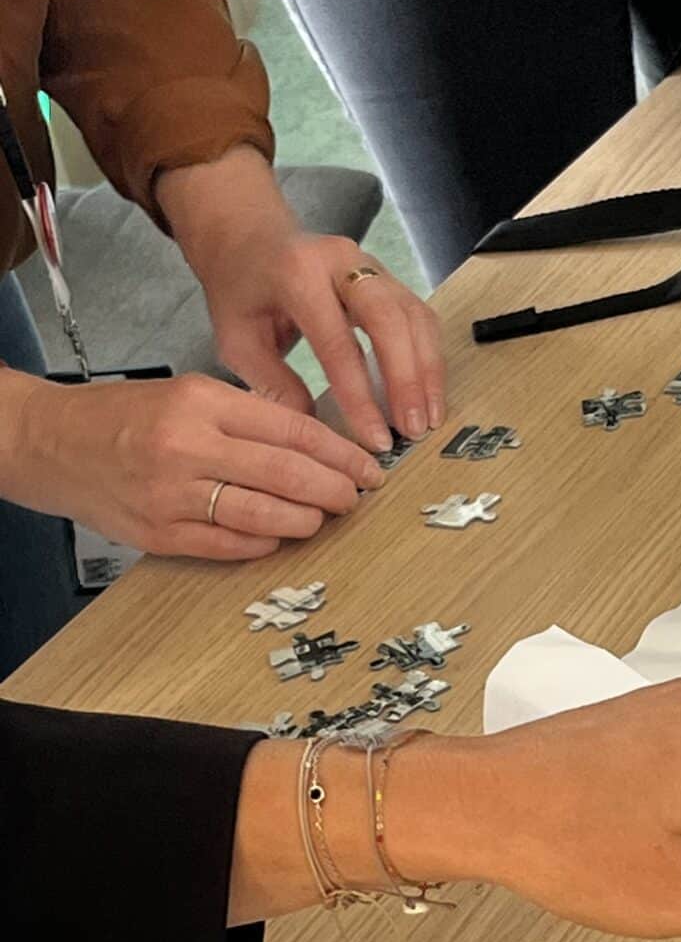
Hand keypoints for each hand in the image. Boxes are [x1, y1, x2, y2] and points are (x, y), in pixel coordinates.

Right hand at [0, 369, 383, 559]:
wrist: (51, 443)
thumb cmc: (125, 417)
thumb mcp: (189, 395)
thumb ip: (248, 418)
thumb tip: (317, 448)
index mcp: (201, 402)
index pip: (292, 429)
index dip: (339, 453)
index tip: (367, 468)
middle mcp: (188, 447)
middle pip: (286, 474)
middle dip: (333, 490)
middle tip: (356, 498)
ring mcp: (172, 495)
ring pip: (262, 516)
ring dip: (304, 521)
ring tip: (322, 518)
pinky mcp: (160, 535)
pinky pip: (228, 547)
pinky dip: (262, 545)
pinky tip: (279, 538)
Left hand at [159, 149, 444, 452]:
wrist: (251, 237)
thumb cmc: (242, 290)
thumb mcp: (237, 339)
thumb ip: (274, 385)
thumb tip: (317, 434)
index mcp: (297, 274)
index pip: (338, 341)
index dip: (360, 395)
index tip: (375, 438)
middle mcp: (341, 261)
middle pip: (389, 319)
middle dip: (406, 380)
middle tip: (413, 429)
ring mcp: (371, 265)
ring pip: (414, 316)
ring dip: (427, 372)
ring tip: (428, 419)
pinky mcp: (390, 278)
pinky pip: (420, 317)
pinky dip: (429, 358)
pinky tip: (428, 395)